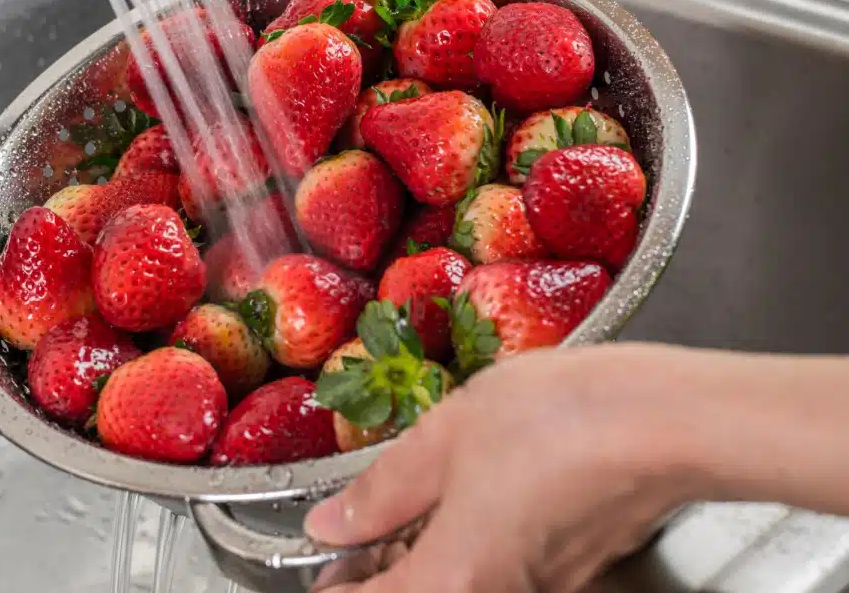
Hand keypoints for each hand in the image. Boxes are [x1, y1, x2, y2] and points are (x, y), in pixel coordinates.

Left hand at [304, 343, 710, 592]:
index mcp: (451, 582)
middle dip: (379, 575)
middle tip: (363, 526)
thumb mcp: (445, 437)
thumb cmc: (559, 421)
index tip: (328, 556)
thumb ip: (380, 491)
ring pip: (458, 587)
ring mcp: (544, 592)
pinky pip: (499, 576)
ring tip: (414, 503)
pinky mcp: (573, 573)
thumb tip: (332, 524)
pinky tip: (470, 497)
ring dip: (423, 559)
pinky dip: (468, 550)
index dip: (336, 588)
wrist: (669, 420)